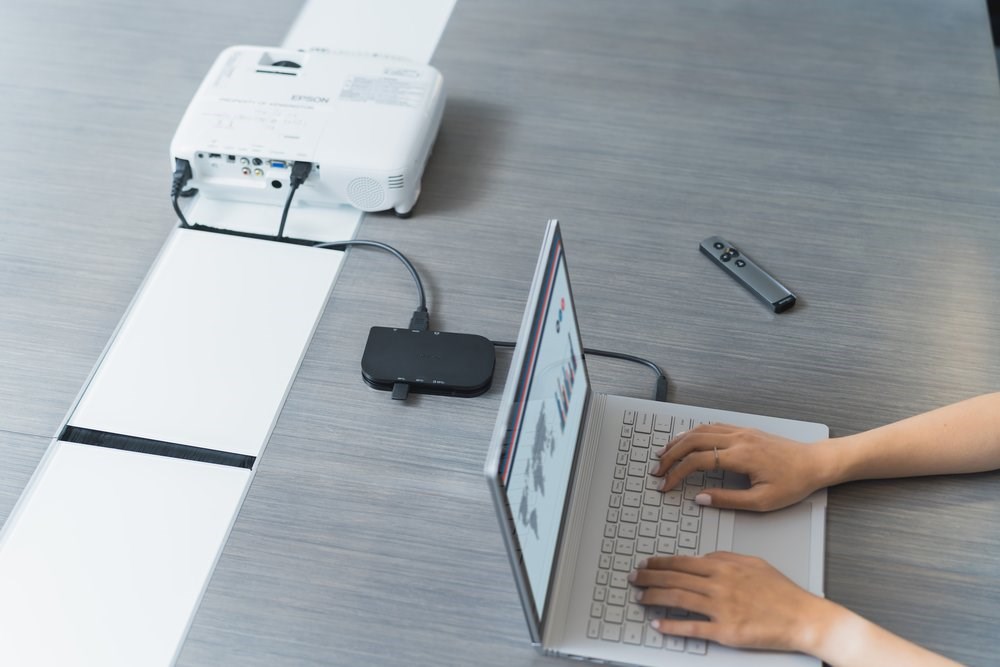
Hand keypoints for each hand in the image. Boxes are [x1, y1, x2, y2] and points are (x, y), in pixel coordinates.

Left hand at [630, 552, 831, 652]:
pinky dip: (672, 626)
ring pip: (678, 600)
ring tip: (639, 597)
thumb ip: (726, 558)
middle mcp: (719, 585)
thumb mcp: (753, 563)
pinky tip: (658, 624)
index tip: (646, 564)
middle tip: (633, 578)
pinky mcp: (726, 631)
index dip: (659, 563)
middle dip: (649, 578)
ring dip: (654, 597)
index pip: (682, 562)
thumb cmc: (782, 592)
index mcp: (725, 567)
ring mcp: (721, 608)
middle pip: (674, 579)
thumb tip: (704, 558)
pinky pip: (692, 627)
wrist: (803, 617)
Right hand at [652, 424, 828, 510]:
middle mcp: (738, 439)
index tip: (666, 486)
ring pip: (700, 430)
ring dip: (678, 441)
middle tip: (657, 469)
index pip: (697, 461)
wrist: (815, 463)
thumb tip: (700, 498)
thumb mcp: (762, 501)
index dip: (677, 473)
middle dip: (670, 455)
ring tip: (664, 454)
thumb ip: (728, 500)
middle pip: (692, 440)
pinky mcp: (745, 430)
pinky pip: (712, 426)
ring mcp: (741, 431)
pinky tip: (686, 440)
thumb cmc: (793, 483)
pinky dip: (693, 433)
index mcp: (741, 456)